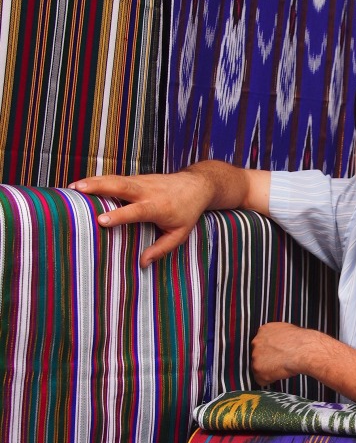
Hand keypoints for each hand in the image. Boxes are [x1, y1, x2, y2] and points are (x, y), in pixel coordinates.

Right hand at [68, 169, 213, 267]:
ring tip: (72, 186)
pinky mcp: (136, 179)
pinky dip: (99, 180)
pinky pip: (116, 179)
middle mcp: (147, 191)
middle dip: (99, 186)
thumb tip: (142, 264)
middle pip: (121, 185)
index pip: (136, 211)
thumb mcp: (179, 234)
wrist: (197, 185)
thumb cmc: (188, 212)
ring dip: (94, 181)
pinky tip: (83, 185)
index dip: (119, 215)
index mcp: (157, 207)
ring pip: (115, 179)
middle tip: (78, 190)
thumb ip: (161, 249)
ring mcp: (140, 182)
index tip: (101, 220)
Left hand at [250, 322, 314, 384]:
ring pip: (258, 367)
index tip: (276, 354)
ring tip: (282, 367)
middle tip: (279, 362)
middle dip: (267, 360)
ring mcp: (255, 355)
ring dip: (268, 370)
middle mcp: (256, 341)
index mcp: (264, 330)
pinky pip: (261, 380)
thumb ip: (278, 337)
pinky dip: (270, 379)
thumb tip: (280, 342)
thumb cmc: (300, 342)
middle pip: (258, 355)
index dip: (269, 350)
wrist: (302, 350)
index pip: (261, 343)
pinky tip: (279, 374)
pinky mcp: (258, 369)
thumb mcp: (287, 331)